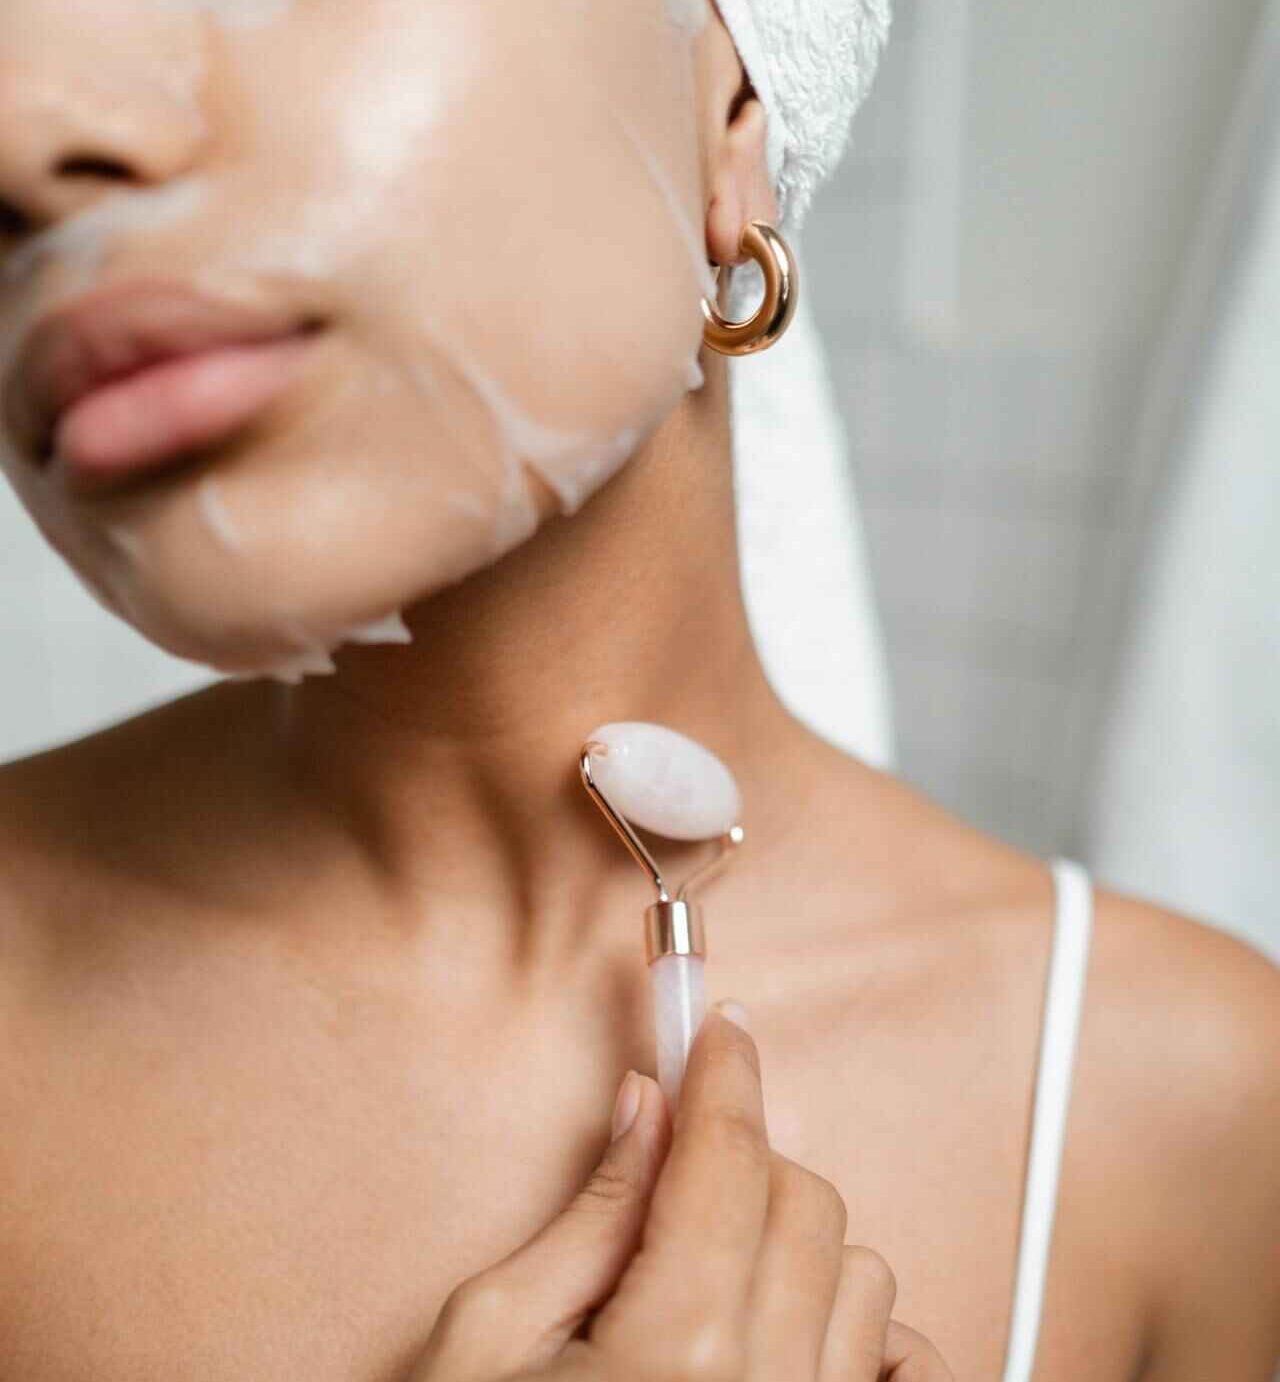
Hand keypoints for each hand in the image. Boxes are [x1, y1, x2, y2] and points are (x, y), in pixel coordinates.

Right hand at [412, 1003, 952, 1380]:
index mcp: (671, 1353)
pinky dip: (866, 1328)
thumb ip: (585, 1216)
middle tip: (678, 1170)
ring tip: (713, 1271)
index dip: (724, 1076)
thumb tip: (644, 1108)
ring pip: (864, 1272)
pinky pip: (905, 1367)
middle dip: (744, 1158)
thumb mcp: (485, 1341)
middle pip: (805, 1201)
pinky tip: (797, 1329)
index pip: (727, 1160)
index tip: (720, 1028)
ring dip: (795, 1242)